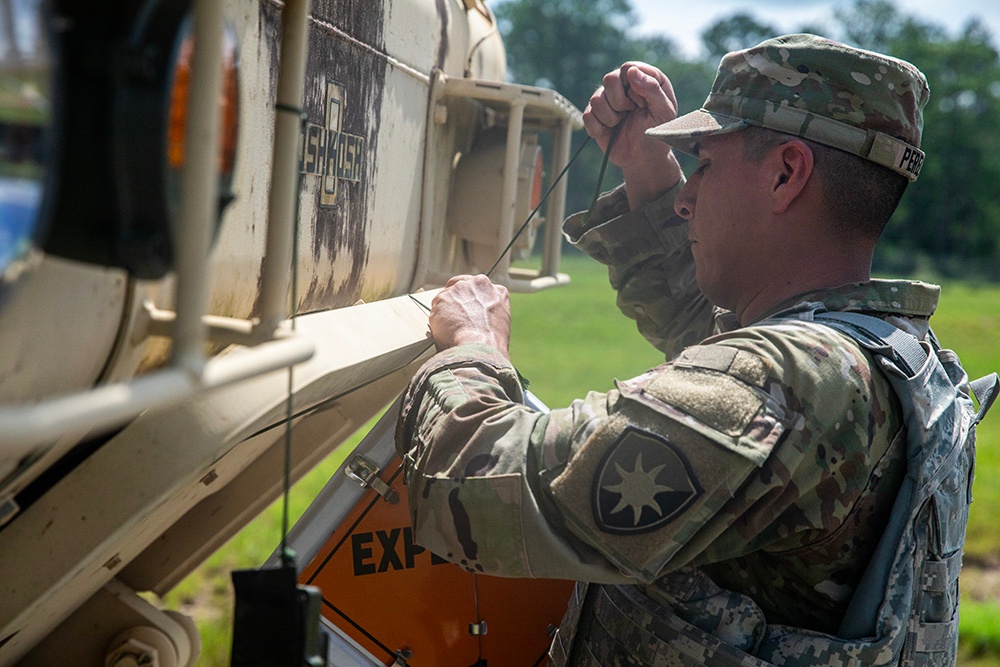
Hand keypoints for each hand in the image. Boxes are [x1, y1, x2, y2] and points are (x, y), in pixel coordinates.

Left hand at [428, 275, 510, 355]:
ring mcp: (459, 289)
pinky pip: (436, 307)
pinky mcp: (442, 297)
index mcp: (496, 290)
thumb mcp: (501, 322)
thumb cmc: (491, 343)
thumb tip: (478, 317)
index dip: (471, 299)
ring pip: (447, 296)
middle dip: (457, 300)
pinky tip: (444, 330)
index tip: (467, 308)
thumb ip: (489, 311)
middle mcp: (478, 284)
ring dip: (446, 310)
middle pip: (461, 285)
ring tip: (451, 329)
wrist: (480, 347)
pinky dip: (437, 318)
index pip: (479, 288)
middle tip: (455, 317)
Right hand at [583, 62, 683, 208]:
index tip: (642, 104)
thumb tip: (632, 71)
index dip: (633, 86)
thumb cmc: (657, 135)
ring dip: (610, 117)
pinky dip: (599, 128)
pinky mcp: (594, 116)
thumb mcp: (664, 112)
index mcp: (644, 80)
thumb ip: (652, 88)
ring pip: (596, 99)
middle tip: (630, 113)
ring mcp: (607, 101)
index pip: (629, 68)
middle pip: (609, 79)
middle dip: (619, 101)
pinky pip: (587, 116)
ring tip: (620, 124)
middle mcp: (624, 87)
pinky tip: (610, 131)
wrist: (642, 159)